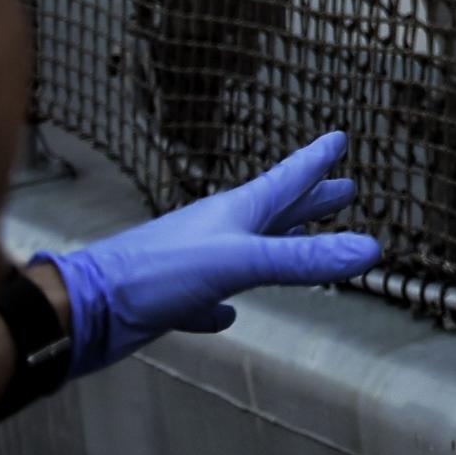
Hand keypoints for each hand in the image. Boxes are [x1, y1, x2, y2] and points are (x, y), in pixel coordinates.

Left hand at [41, 131, 380, 374]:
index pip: (287, 179)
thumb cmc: (159, 273)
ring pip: (249, 250)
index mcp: (237, 212)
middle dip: (309, 201)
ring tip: (301, 242)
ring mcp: (196, 263)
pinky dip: (225, 305)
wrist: (85, 310)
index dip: (315, 161)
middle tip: (343, 188)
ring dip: (278, 245)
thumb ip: (302, 259)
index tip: (339, 138)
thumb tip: (370, 249)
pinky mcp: (175, 299)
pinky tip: (228, 317)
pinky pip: (212, 297)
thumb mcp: (239, 263)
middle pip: (275, 211)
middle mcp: (219, 231)